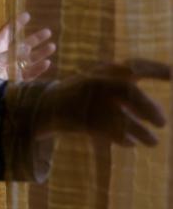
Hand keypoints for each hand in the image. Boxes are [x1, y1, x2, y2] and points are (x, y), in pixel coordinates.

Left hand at [0, 12, 55, 80]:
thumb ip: (11, 53)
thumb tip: (27, 46)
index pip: (7, 32)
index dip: (16, 24)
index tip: (27, 15)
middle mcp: (6, 58)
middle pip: (23, 45)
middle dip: (35, 38)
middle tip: (48, 31)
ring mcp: (12, 69)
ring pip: (29, 60)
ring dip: (40, 53)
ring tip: (52, 46)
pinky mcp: (17, 81)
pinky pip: (30, 74)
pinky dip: (38, 69)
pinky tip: (47, 63)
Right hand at [36, 59, 170, 145]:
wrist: (48, 105)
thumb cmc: (78, 92)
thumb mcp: (96, 78)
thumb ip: (119, 81)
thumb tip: (152, 92)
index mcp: (103, 71)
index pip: (133, 65)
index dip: (155, 69)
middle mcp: (98, 83)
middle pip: (132, 94)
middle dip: (151, 110)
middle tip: (162, 123)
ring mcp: (93, 102)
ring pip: (127, 121)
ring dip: (144, 134)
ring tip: (152, 141)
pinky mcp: (88, 122)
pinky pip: (116, 134)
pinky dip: (127, 140)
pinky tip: (131, 143)